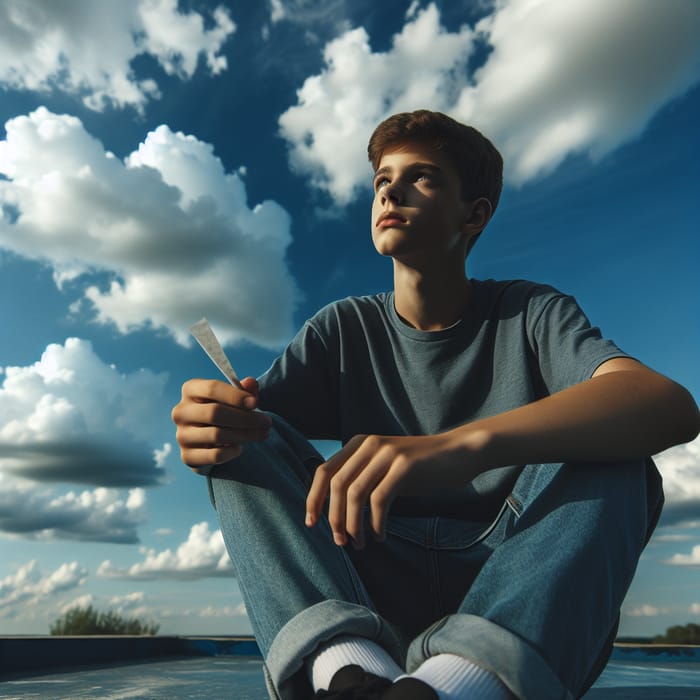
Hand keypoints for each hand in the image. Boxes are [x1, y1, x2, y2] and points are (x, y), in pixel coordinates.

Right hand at [171, 377, 271, 471]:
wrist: (209, 438)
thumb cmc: (224, 410)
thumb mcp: (234, 397)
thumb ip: (244, 390)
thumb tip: (251, 383)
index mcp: (190, 390)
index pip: (212, 388)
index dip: (235, 395)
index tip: (255, 403)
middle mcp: (181, 412)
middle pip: (215, 413)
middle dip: (246, 418)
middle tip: (267, 422)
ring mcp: (182, 435)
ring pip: (217, 435)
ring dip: (245, 435)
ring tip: (263, 434)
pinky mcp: (187, 456)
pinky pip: (214, 455)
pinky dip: (232, 452)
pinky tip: (240, 447)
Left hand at [305, 431, 476, 548]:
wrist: (458, 452)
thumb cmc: (420, 467)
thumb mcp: (385, 467)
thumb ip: (361, 478)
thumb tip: (333, 511)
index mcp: (359, 443)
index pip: (324, 471)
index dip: (313, 499)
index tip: (311, 524)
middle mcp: (369, 444)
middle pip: (337, 485)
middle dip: (333, 517)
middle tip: (341, 541)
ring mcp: (387, 453)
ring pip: (355, 494)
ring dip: (353, 525)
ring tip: (359, 544)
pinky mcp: (404, 466)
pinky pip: (379, 500)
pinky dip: (376, 523)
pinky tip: (380, 536)